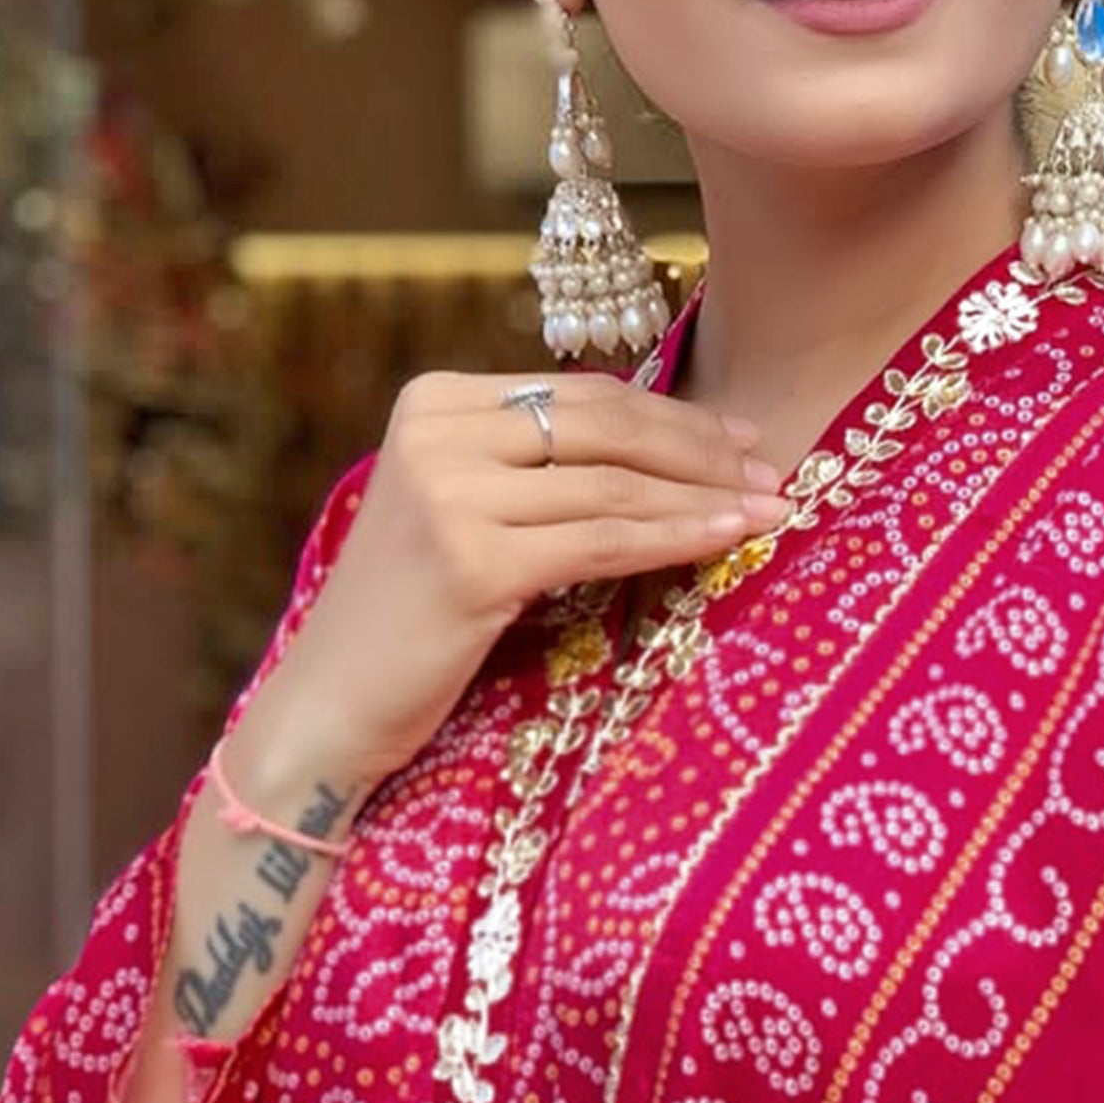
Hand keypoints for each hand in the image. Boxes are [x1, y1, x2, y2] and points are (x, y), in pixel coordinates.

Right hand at [258, 367, 790, 787]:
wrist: (328, 707)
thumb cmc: (407, 623)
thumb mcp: (464, 517)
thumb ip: (534, 471)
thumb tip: (664, 450)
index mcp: (432, 401)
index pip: (579, 395)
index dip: (671, 414)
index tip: (742, 437)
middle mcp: (434, 431)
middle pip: (603, 426)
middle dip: (701, 449)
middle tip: (775, 470)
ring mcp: (448, 493)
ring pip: (612, 484)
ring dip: (705, 496)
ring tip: (772, 509)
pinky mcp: (470, 560)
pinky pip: (601, 542)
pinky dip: (674, 539)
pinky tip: (727, 540)